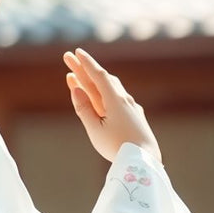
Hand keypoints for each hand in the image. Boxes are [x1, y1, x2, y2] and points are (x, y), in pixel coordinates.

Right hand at [63, 48, 161, 163]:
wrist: (145, 161)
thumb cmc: (117, 147)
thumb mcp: (95, 130)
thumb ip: (84, 108)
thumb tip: (75, 88)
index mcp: (114, 100)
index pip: (98, 75)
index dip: (86, 63)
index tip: (76, 52)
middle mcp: (124, 99)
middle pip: (102, 79)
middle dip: (84, 69)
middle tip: (68, 58)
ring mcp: (131, 107)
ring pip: (111, 87)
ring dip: (95, 80)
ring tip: (81, 76)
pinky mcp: (135, 116)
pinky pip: (117, 98)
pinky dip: (105, 93)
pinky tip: (103, 96)